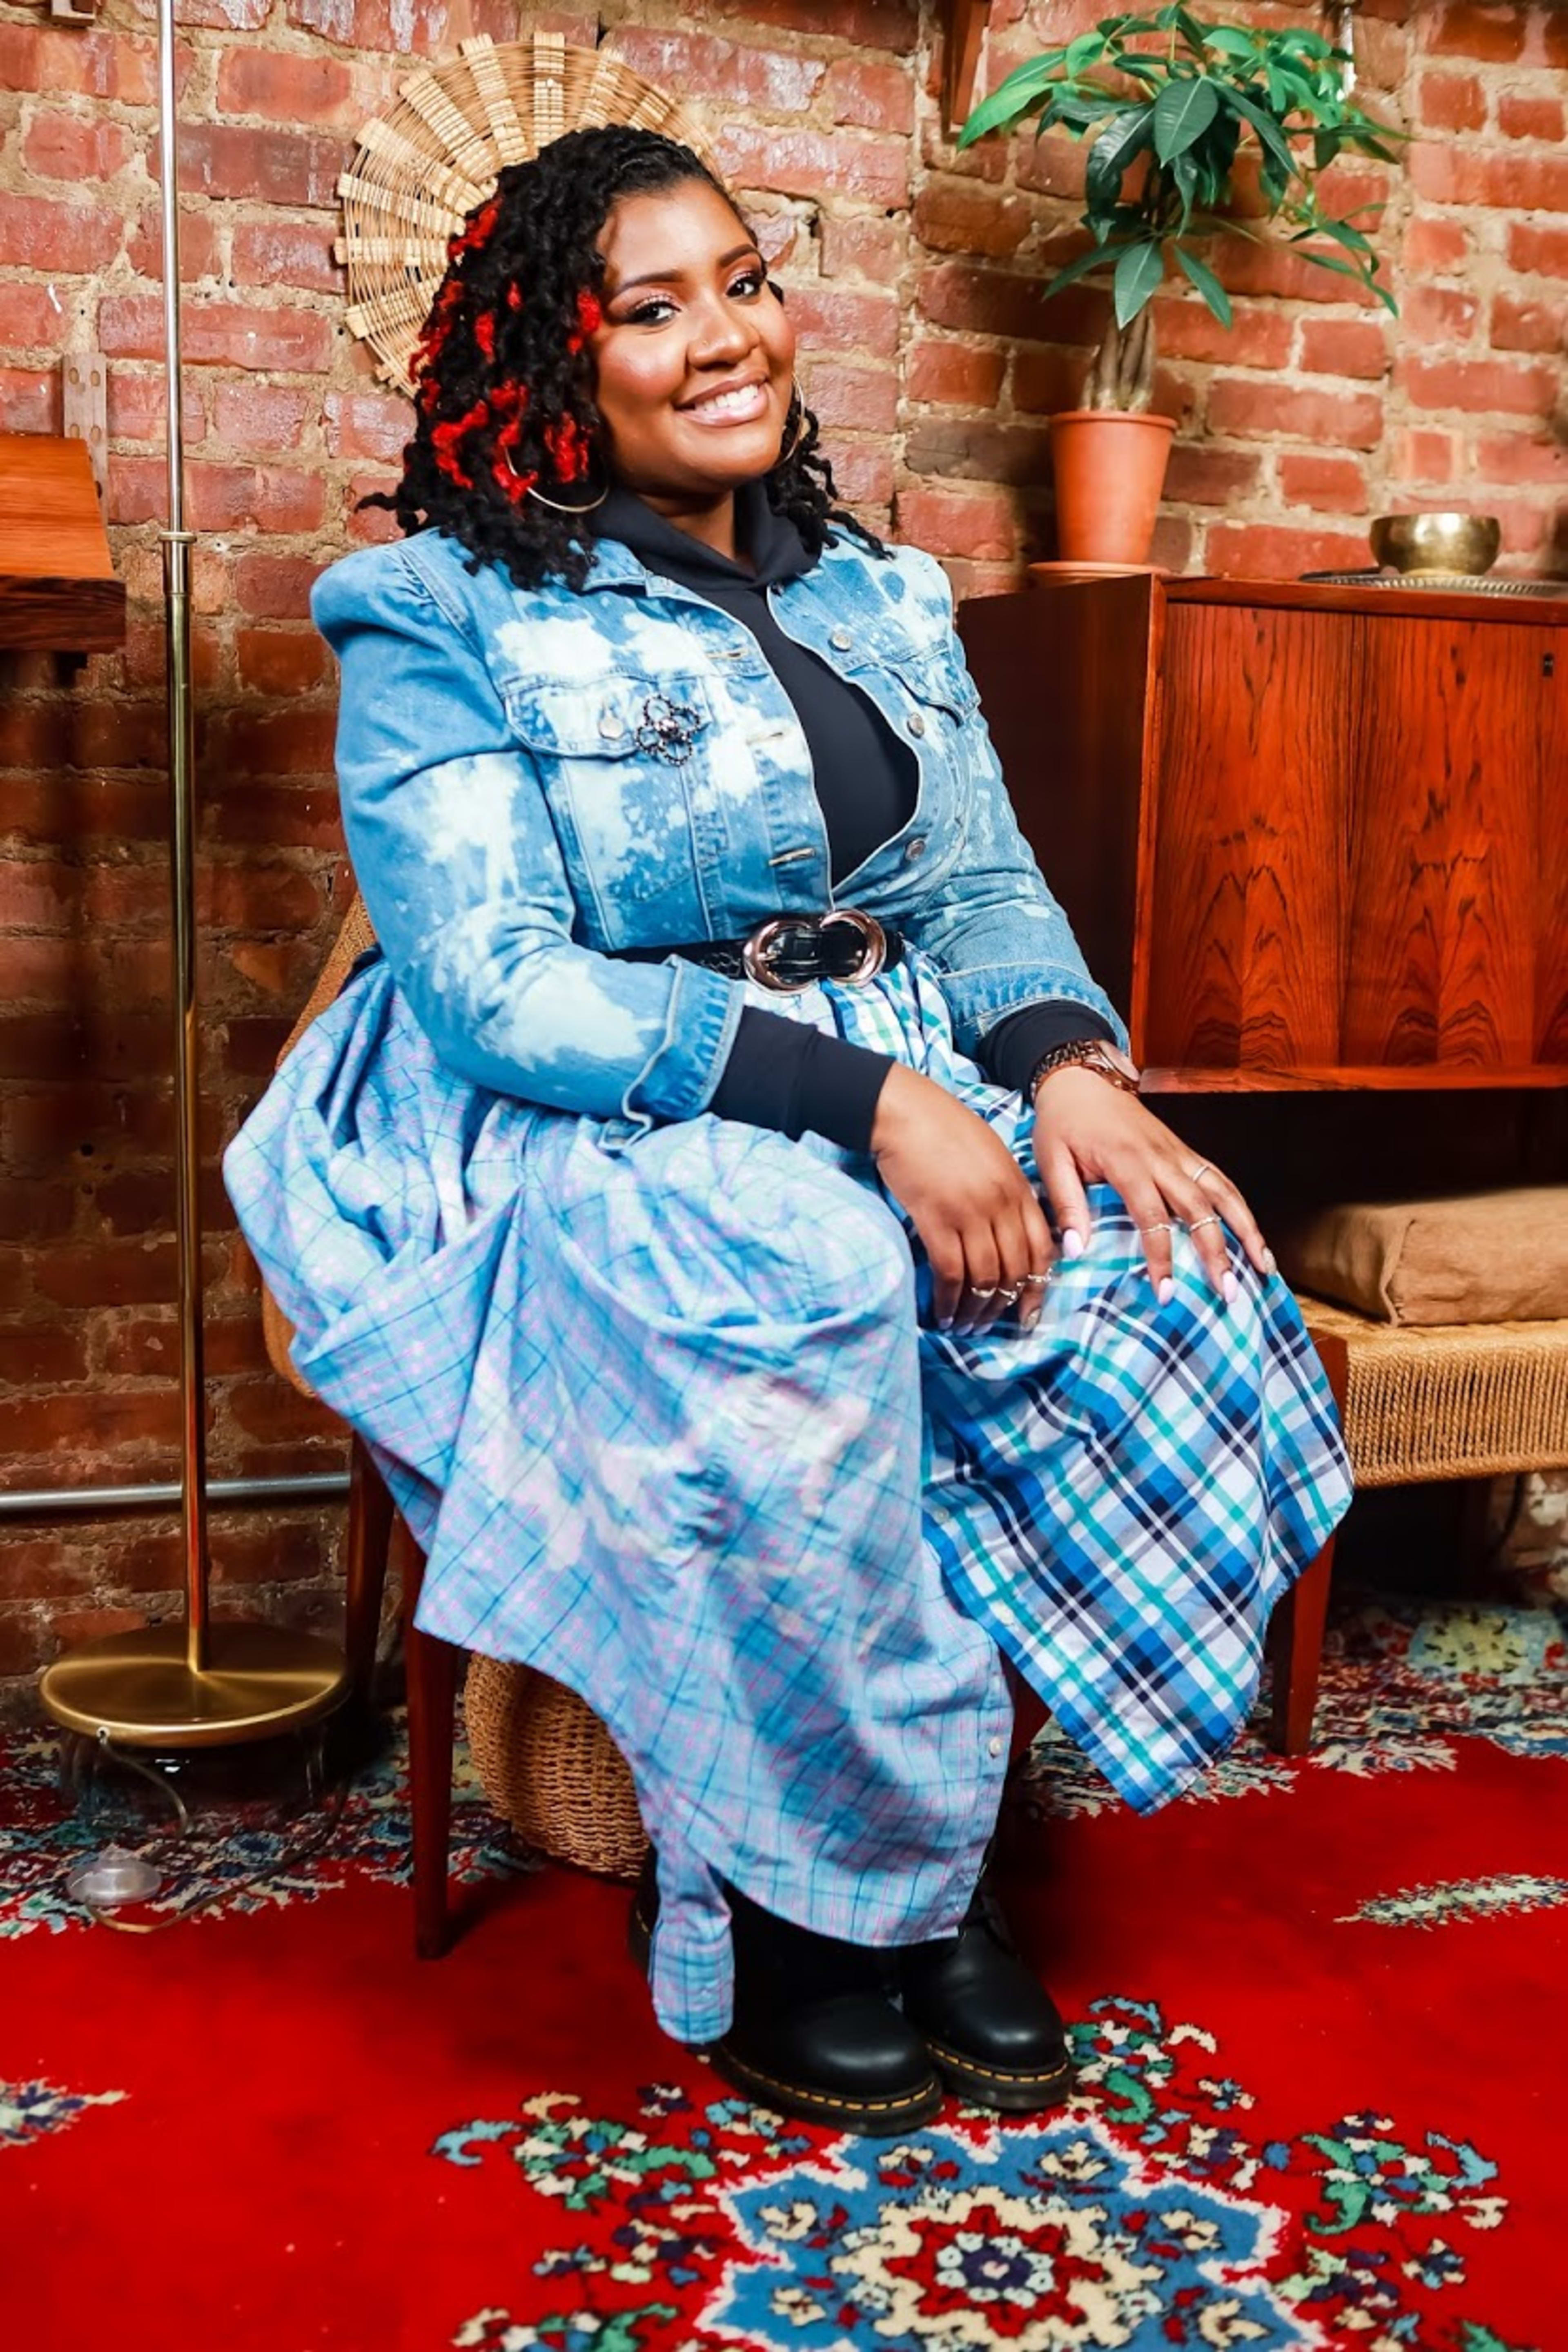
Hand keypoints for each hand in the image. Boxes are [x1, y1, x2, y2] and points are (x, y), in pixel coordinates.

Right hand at [872, 1064, 1055, 1333]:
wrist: (903, 1111)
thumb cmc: (943, 1129)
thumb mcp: (991, 1155)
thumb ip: (1006, 1191)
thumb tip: (1008, 1232)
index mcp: (1018, 1187)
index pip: (1042, 1248)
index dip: (1038, 1287)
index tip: (1027, 1312)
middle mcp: (1000, 1203)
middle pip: (1015, 1268)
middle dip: (1006, 1305)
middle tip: (992, 1327)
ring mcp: (970, 1213)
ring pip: (985, 1277)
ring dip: (977, 1310)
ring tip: (966, 1326)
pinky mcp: (936, 1219)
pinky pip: (951, 1273)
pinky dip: (949, 1300)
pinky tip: (943, 1314)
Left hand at [1030, 1066, 1274, 1302]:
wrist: (1081, 1079)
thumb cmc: (1064, 1122)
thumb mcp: (1051, 1160)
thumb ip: (1067, 1205)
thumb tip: (1075, 1251)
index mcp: (1127, 1162)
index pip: (1151, 1216)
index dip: (1161, 1256)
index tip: (1165, 1291)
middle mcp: (1161, 1158)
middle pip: (1200, 1207)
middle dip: (1217, 1251)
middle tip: (1228, 1292)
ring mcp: (1179, 1153)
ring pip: (1223, 1192)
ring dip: (1246, 1230)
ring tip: (1263, 1268)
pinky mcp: (1186, 1152)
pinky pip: (1221, 1180)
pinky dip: (1241, 1209)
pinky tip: (1254, 1237)